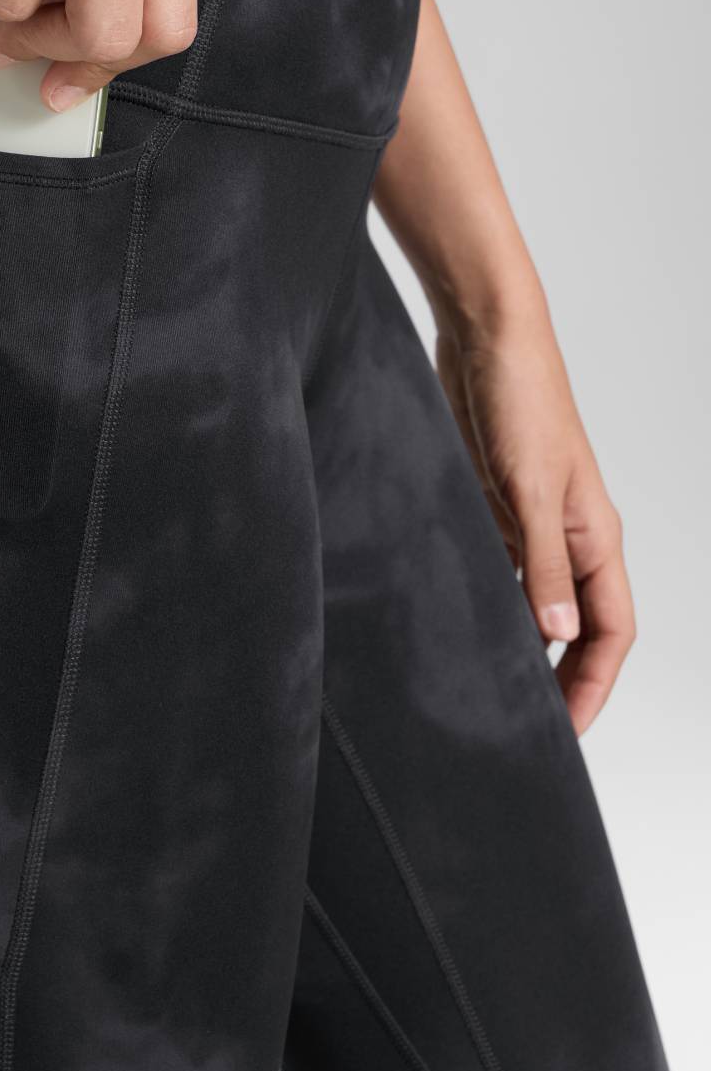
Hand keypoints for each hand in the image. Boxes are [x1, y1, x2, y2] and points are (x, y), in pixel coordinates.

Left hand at [435, 308, 633, 734]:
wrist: (484, 337)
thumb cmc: (522, 399)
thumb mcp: (529, 488)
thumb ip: (543, 564)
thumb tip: (560, 636)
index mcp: (595, 536)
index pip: (612, 631)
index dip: (595, 683)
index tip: (569, 732)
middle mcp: (568, 537)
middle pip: (576, 627)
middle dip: (561, 678)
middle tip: (528, 727)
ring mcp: (529, 523)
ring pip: (535, 602)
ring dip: (521, 642)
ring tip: (489, 687)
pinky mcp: (491, 505)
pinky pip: (498, 570)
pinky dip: (487, 601)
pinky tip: (458, 622)